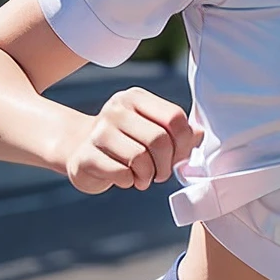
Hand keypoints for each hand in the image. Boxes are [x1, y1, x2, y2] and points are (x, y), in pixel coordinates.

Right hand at [63, 87, 204, 194]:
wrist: (79, 150)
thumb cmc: (125, 142)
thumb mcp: (151, 130)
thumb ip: (178, 131)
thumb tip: (199, 135)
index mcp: (135, 98)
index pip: (175, 117)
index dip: (184, 143)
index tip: (178, 157)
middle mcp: (115, 109)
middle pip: (159, 140)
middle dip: (166, 164)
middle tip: (160, 173)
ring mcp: (97, 131)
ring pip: (140, 158)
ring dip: (148, 176)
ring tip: (142, 177)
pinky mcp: (85, 156)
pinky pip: (121, 173)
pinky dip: (129, 182)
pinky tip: (125, 178)